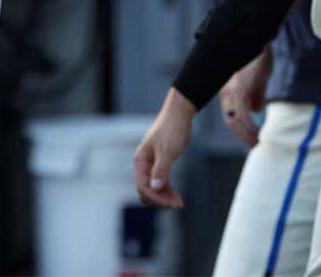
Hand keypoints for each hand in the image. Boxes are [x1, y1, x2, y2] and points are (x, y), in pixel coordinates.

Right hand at [133, 88, 194, 208]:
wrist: (179, 115)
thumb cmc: (172, 129)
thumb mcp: (167, 150)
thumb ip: (160, 169)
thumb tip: (155, 188)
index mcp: (141, 160)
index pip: (142, 186)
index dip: (155, 197)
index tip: (170, 203)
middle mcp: (143, 164)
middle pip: (146, 190)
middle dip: (159, 199)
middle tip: (176, 204)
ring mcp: (151, 164)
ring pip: (154, 188)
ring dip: (165, 197)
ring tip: (179, 203)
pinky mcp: (160, 163)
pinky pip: (161, 182)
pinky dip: (168, 190)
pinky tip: (177, 196)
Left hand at [218, 49, 270, 146]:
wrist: (257, 38)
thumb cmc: (259, 57)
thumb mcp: (258, 79)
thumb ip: (255, 94)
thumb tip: (256, 110)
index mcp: (228, 90)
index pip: (230, 115)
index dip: (240, 129)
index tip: (252, 139)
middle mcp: (226, 91)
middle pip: (230, 120)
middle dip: (242, 135)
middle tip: (256, 145)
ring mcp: (231, 90)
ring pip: (234, 120)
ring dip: (247, 134)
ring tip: (259, 142)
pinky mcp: (239, 89)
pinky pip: (242, 115)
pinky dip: (250, 127)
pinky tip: (260, 132)